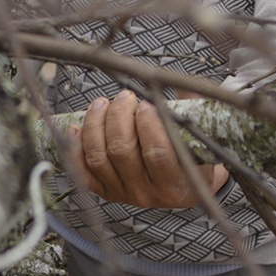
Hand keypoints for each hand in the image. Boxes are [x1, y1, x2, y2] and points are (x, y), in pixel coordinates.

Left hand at [68, 91, 226, 208]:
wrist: (183, 189)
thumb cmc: (191, 159)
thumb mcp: (199, 139)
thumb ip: (191, 110)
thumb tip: (181, 81)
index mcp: (173, 182)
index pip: (157, 153)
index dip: (148, 124)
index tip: (146, 104)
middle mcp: (146, 192)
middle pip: (121, 150)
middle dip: (118, 116)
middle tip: (124, 96)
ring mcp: (122, 193)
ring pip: (98, 157)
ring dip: (95, 124)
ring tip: (102, 103)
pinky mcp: (104, 191)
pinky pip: (82, 170)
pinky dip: (75, 147)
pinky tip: (78, 127)